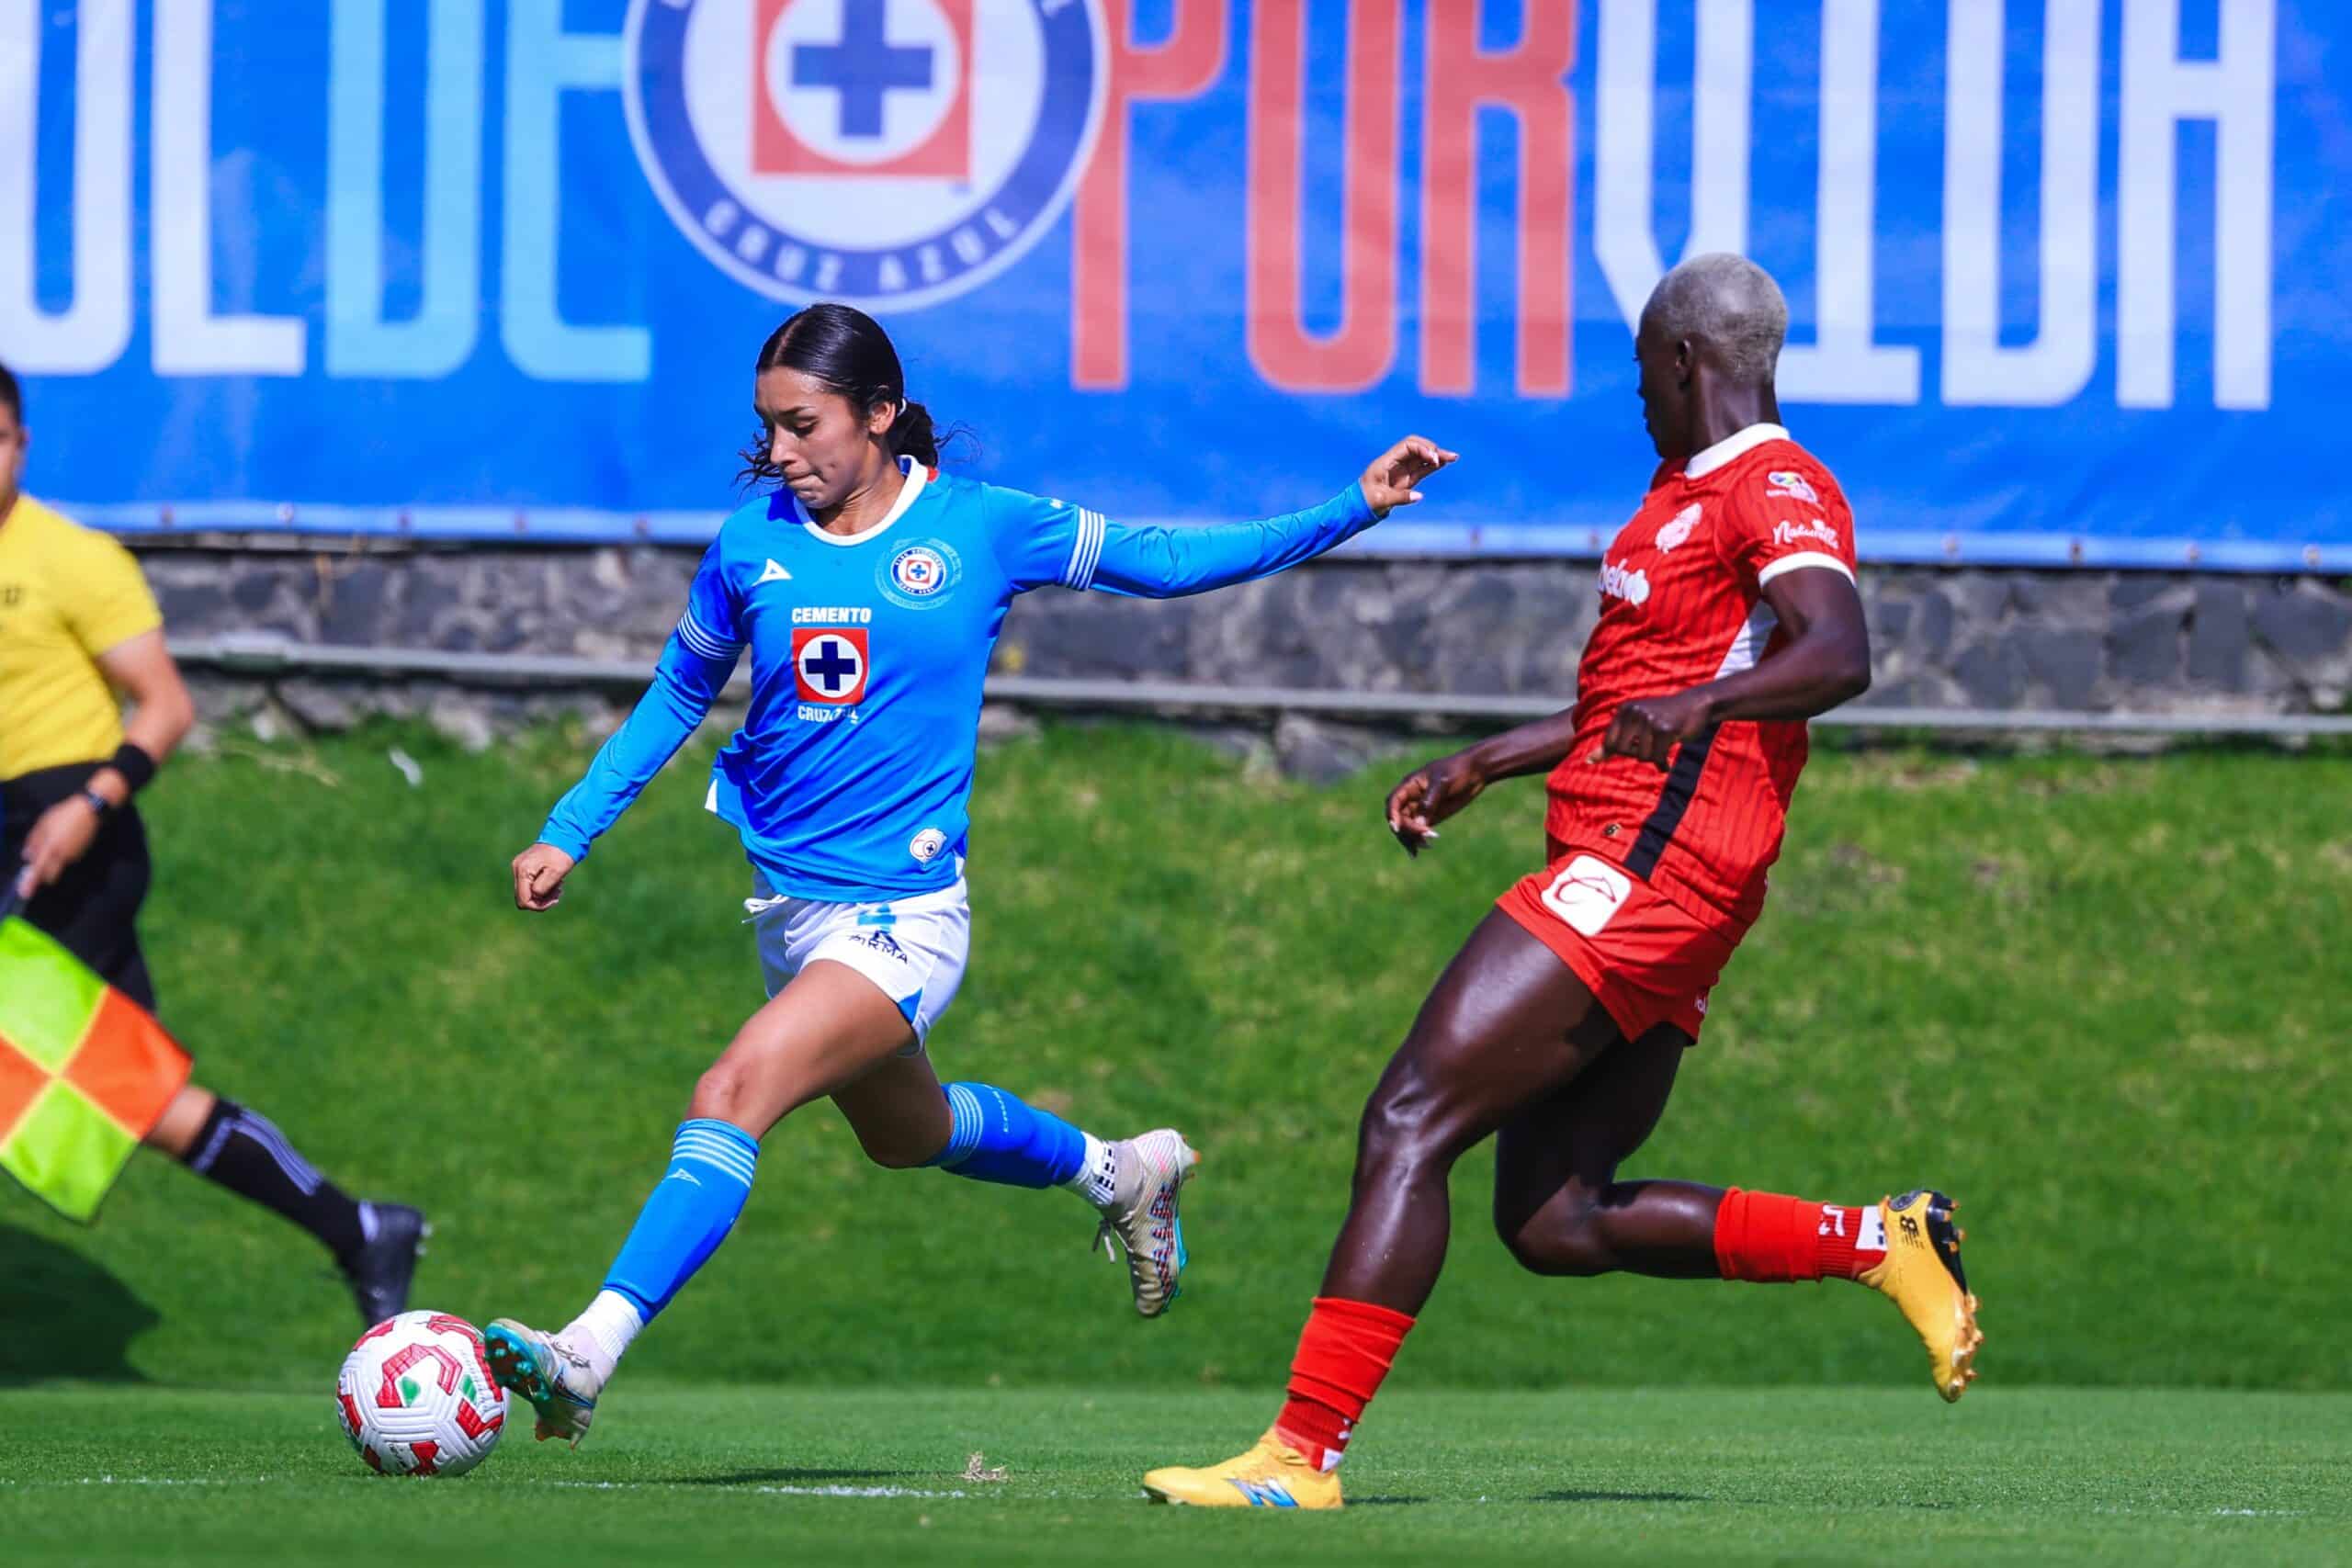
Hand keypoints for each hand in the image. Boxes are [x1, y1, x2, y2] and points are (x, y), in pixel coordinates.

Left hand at [14, 796, 103, 898]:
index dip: (31, 882)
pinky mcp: (81, 852)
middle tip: (38, 868)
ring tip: (53, 845)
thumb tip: (27, 855)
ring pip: (59, 866)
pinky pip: (67, 859)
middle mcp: (63, 855)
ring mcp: (73, 855)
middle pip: (50, 875)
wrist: (90, 811)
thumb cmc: (65, 814)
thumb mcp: (44, 823)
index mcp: (51, 848)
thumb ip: (34, 840)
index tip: (25, 893)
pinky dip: (61, 856)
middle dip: (43, 875)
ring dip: (52, 863)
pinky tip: (62, 842)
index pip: (38, 870)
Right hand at [511, 843, 575, 910]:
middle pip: (523, 897)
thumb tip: (534, 897)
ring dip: (543, 894)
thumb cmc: (562, 854)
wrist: (565, 835)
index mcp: (523, 870)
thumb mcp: (556, 873)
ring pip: (527, 892)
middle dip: (541, 900)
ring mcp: (519, 867)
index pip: (523, 900)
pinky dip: (541, 887)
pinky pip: (529, 884)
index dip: (538, 906)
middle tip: (558, 892)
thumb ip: (542, 887)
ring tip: (559, 886)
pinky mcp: (524, 867)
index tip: (555, 899)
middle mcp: (517, 869)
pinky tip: (554, 882)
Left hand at [1359, 435, 1458, 515]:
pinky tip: (1445, 462)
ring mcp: (1401, 469)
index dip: (1422, 448)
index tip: (1433, 459)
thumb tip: (1419, 496)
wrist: (1359, 508)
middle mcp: (1395, 462)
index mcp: (1387, 461)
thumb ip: (1400, 497)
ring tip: (1453, 457)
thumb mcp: (1381, 500)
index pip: (1408, 445)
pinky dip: (1434, 464)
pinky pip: (1422, 468)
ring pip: (1422, 457)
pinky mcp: (1406, 479)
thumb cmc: (1366, 501)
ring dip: (1436, 455)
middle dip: (1432, 449)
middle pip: (1417, 446)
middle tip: (1445, 457)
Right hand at [1386, 750, 1486, 855]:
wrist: (1475, 771)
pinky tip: (1427, 846)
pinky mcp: (1431, 816)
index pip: (1393, 801)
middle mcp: (1412, 797)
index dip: (1392, 814)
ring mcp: (1421, 808)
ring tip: (1426, 845)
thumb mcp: (1443, 782)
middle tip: (1425, 835)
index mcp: (1410, 785)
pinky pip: (1419, 830)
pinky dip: (1419, 839)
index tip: (1397, 827)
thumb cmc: (1457, 770)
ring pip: (1407, 827)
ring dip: (1412, 838)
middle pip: (1399, 818)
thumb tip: (1419, 823)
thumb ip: (1429, 802)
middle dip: (1407, 829)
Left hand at [1587, 689, 1717, 770]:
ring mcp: (1650, 719)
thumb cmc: (1663, 718)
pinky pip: (1657, 757)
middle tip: (1652, 748)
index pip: (1610, 742)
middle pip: (1624, 750)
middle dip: (1638, 754)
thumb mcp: (1636, 725)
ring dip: (1653, 758)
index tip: (1638, 747)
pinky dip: (1662, 763)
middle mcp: (1634, 712)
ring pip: (1641, 755)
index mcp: (1624, 710)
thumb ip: (1612, 743)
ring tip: (1662, 747)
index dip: (1622, 751)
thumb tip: (1588, 761)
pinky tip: (1666, 763)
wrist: (1695, 705)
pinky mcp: (1665, 729)